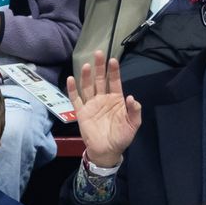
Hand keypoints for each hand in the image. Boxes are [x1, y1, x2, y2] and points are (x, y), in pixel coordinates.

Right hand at [68, 51, 142, 167]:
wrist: (107, 151)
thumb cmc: (121, 137)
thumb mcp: (133, 125)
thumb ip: (134, 111)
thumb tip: (131, 97)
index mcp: (116, 100)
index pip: (115, 82)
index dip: (114, 71)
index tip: (113, 60)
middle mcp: (103, 99)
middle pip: (100, 80)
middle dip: (100, 67)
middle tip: (99, 53)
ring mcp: (91, 105)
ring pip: (88, 87)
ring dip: (87, 76)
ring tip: (87, 65)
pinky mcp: (81, 112)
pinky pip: (76, 99)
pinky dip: (72, 89)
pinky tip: (71, 79)